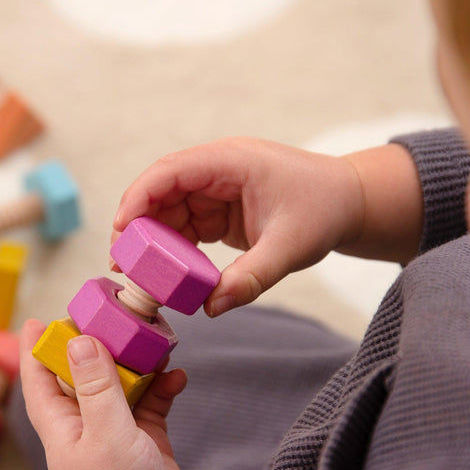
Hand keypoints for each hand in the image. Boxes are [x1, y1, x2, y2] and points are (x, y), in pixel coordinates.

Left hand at [20, 319, 195, 469]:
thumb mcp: (107, 434)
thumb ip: (97, 387)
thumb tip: (80, 343)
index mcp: (65, 431)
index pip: (41, 384)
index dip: (36, 352)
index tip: (38, 322)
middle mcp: (88, 429)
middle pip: (86, 379)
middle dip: (98, 350)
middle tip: (112, 322)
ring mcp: (118, 435)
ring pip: (123, 387)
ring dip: (138, 366)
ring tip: (154, 344)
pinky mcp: (146, 441)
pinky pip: (152, 404)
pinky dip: (164, 388)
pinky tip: (177, 377)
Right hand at [111, 137, 365, 315]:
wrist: (349, 203)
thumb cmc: (324, 211)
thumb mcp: (290, 247)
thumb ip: (251, 278)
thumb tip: (211, 308)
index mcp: (231, 161)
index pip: (170, 170)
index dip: (138, 197)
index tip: (120, 231)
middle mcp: (219, 169)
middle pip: (162, 190)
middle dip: (139, 225)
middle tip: (123, 264)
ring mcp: (219, 187)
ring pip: (172, 209)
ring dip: (156, 240)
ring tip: (142, 275)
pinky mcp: (223, 208)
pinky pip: (189, 224)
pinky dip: (177, 247)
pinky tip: (171, 272)